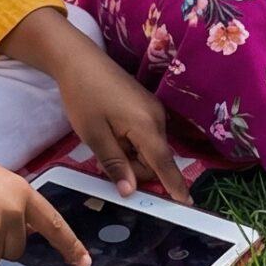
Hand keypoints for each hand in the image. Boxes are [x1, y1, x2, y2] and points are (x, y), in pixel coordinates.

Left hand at [60, 58, 191, 204]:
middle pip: (154, 159)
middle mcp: (157, 118)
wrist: (78, 60)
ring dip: (129, 154)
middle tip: (103, 159)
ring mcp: (153, 110)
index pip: (165, 164)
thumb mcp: (94, 136)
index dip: (175, 186)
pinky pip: (145, 135)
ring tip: (103, 140)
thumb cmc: (84, 97)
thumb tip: (130, 191)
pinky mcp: (146, 105)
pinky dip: (130, 142)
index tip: (187, 204)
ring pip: (148, 149)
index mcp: (146, 126)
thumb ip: (115, 165)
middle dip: (133, 167)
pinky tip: (110, 132)